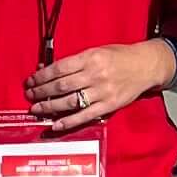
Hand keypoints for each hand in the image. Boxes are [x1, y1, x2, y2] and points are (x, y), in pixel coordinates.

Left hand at [24, 40, 166, 129]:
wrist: (146, 65)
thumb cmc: (120, 56)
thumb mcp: (97, 51)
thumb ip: (76, 61)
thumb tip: (50, 70)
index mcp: (90, 58)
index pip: (59, 68)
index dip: (42, 76)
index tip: (31, 80)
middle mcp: (95, 75)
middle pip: (61, 86)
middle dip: (41, 92)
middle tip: (29, 95)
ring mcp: (102, 92)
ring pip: (70, 102)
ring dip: (50, 107)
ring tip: (36, 109)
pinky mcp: (109, 106)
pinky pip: (85, 116)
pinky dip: (68, 122)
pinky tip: (55, 125)